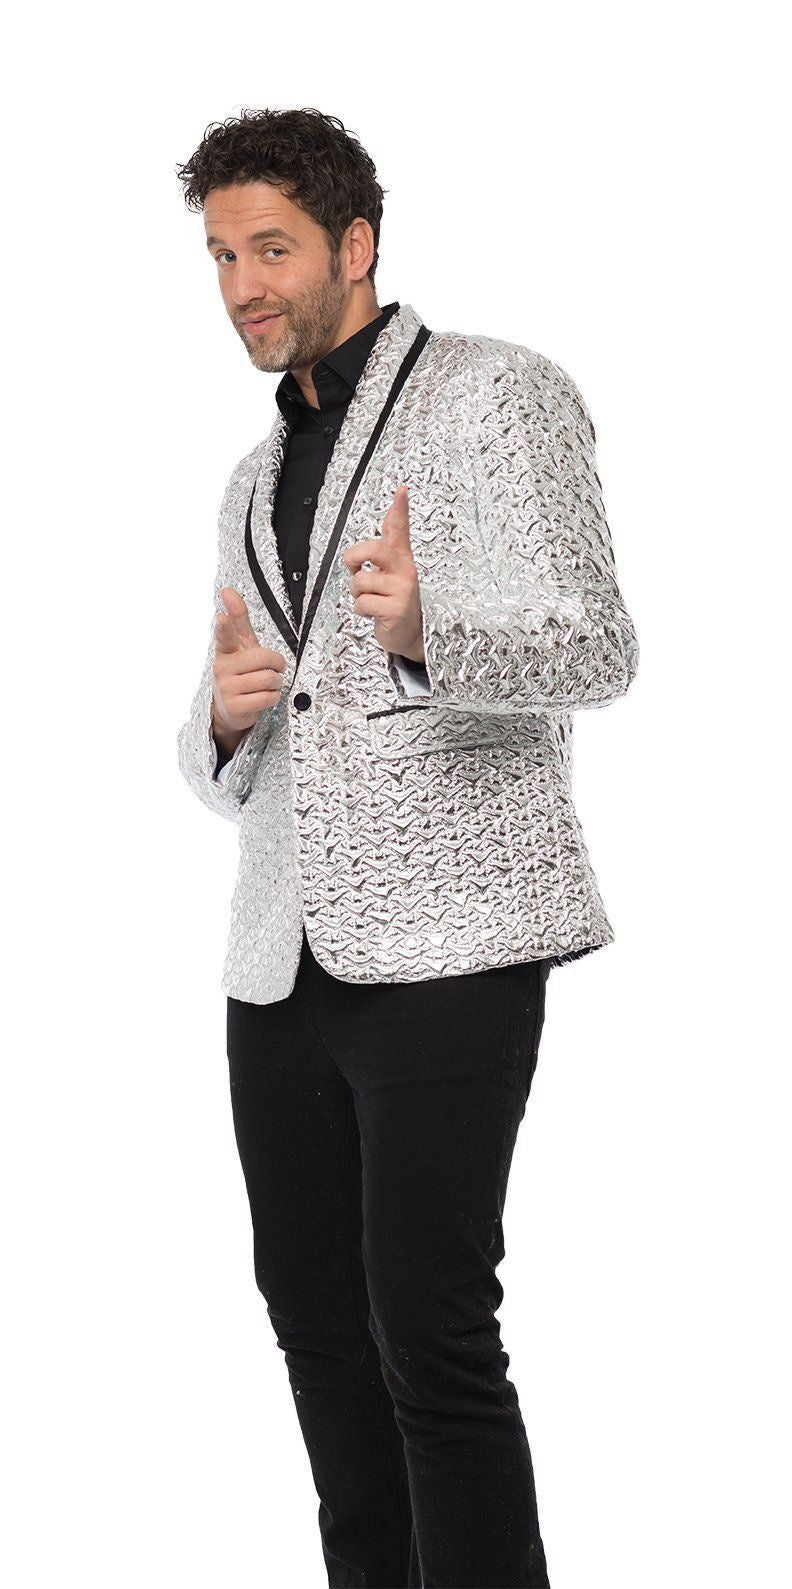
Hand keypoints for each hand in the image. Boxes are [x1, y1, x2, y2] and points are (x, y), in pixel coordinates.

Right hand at [212, 587, 286, 736]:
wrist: (230, 708)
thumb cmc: (239, 671)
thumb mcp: (240, 645)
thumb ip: (238, 618)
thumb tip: (228, 591)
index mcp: (225, 650)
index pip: (224, 635)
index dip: (224, 626)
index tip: (221, 618)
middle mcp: (222, 668)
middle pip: (262, 657)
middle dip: (276, 663)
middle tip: (274, 667)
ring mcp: (226, 688)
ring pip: (268, 678)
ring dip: (276, 682)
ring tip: (267, 683)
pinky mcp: (234, 707)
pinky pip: (267, 697)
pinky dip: (273, 697)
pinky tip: (264, 696)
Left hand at [342, 485, 424, 662]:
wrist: (409, 635)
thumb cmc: (395, 601)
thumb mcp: (392, 573)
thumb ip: (387, 547)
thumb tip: (391, 515)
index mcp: (401, 559)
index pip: (401, 529)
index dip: (400, 509)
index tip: (402, 491)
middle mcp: (404, 571)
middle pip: (374, 549)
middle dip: (355, 557)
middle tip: (356, 568)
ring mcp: (402, 590)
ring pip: (361, 581)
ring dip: (357, 594)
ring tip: (372, 600)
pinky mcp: (395, 609)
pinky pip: (362, 603)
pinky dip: (362, 611)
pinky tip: (375, 613)